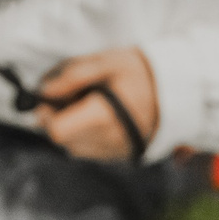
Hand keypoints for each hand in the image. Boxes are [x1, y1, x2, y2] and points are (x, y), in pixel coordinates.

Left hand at [34, 47, 157, 162]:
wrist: (174, 92)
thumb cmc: (138, 73)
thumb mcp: (106, 62)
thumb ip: (73, 76)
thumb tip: (44, 90)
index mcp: (102, 117)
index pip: (57, 131)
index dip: (48, 114)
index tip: (52, 98)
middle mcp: (107, 141)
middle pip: (62, 140)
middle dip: (58, 119)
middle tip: (71, 97)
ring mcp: (114, 153)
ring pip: (74, 147)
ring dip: (71, 128)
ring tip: (87, 106)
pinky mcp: (118, 157)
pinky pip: (90, 151)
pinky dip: (85, 136)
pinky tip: (98, 117)